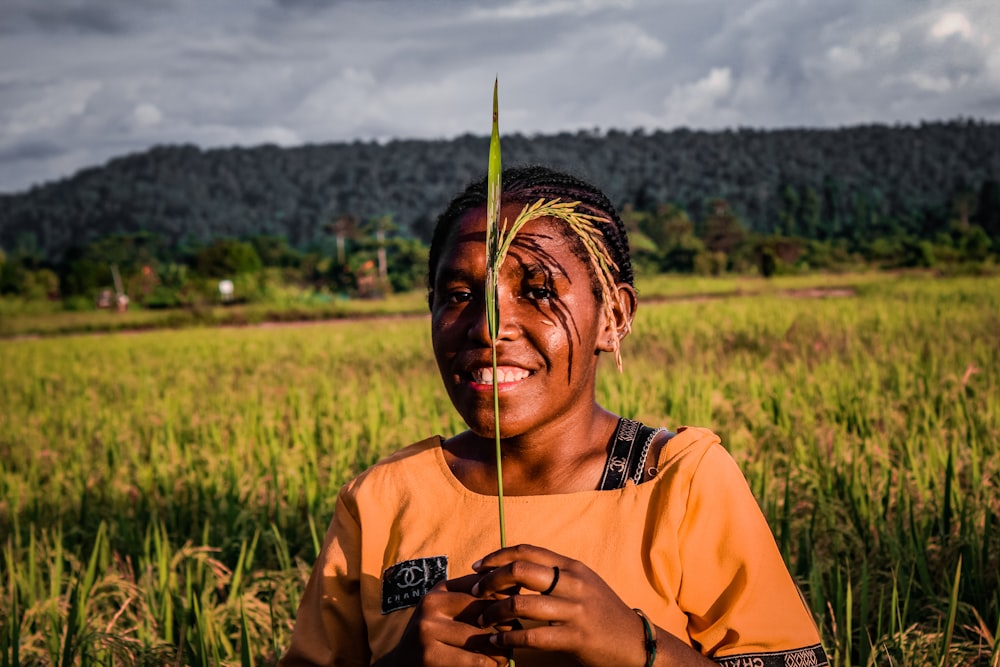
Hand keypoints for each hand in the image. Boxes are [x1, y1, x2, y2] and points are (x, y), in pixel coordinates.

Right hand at [376, 573, 510, 666]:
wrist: (399, 665)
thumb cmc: (432, 637)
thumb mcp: (446, 610)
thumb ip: (472, 599)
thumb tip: (516, 586)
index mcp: (439, 590)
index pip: (482, 588)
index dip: (504, 601)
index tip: (515, 614)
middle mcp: (431, 604)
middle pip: (484, 612)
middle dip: (506, 625)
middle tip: (515, 636)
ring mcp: (428, 629)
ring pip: (482, 638)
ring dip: (501, 650)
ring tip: (505, 656)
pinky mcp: (429, 655)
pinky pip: (474, 661)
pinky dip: (490, 665)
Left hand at [470, 544, 648, 666]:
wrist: (636, 643)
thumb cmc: (603, 613)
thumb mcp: (582, 583)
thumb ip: (554, 574)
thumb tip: (515, 567)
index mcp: (572, 567)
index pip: (527, 551)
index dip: (497, 556)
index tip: (478, 566)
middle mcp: (573, 583)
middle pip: (519, 570)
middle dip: (490, 581)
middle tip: (475, 592)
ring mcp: (575, 610)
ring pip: (520, 604)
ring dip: (493, 612)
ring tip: (483, 620)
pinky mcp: (575, 638)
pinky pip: (532, 636)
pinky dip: (508, 638)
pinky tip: (497, 641)